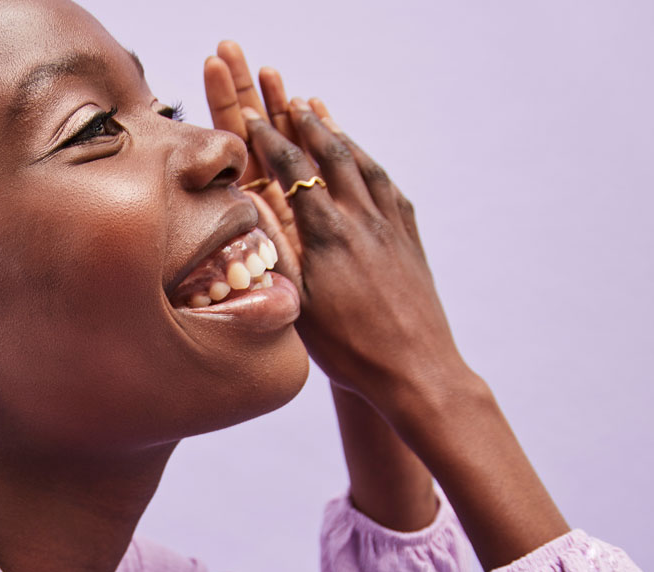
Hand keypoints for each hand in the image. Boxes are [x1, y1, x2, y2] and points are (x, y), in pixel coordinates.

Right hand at [205, 45, 466, 409]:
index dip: (272, 141)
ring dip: (343, 137)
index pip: (295, 173)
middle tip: (291, 100)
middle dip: (309, 125)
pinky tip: (366, 164)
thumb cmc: (350, 350)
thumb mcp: (298, 304)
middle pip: (335, 156)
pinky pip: (390, 189)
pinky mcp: (412, 243)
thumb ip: (277, 251)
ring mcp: (393, 229)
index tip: (254, 118)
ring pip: (366, 167)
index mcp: (329, 235)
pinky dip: (372, 166)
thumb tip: (252, 206)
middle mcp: (363, 222)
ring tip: (325, 117)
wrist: (417, 371)